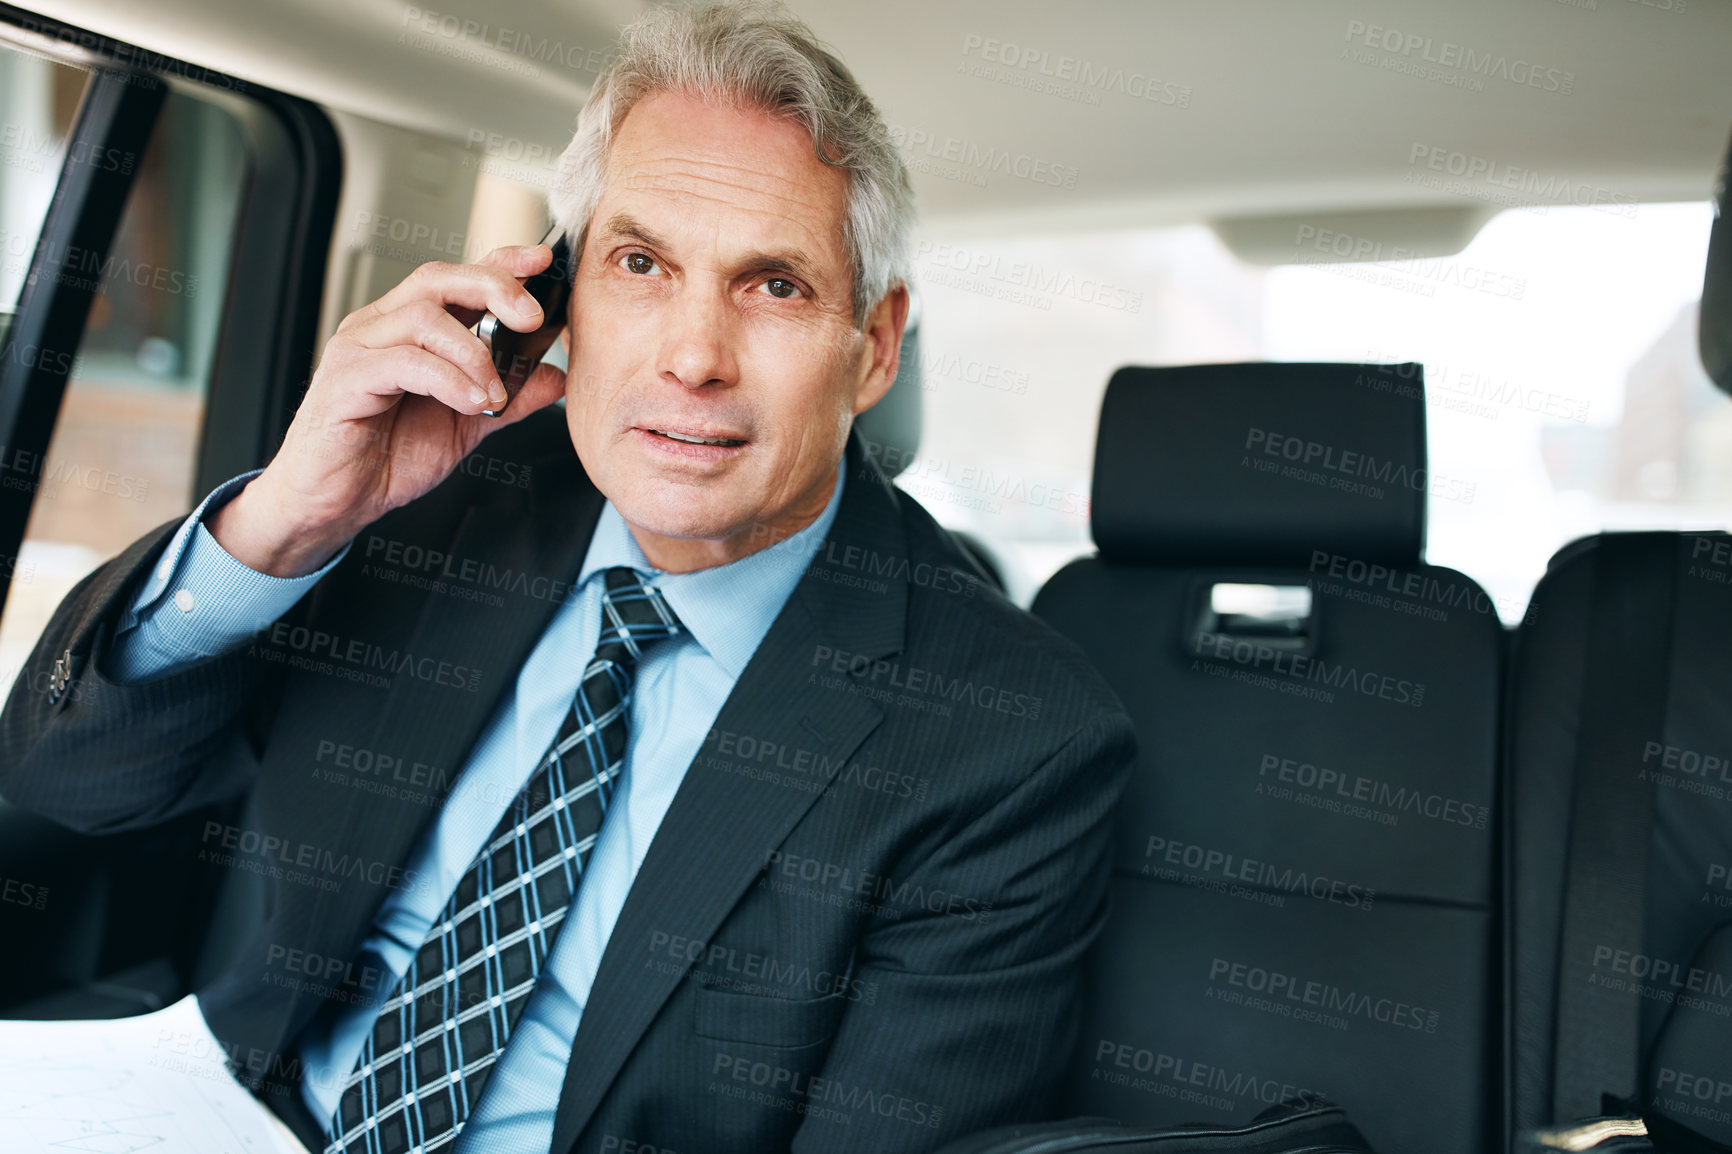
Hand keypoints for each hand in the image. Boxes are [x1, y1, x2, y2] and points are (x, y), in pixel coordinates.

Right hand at [209, 244, 568, 576]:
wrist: (334, 503)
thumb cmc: (385, 457)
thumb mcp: (466, 425)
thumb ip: (509, 398)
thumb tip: (555, 377)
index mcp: (409, 330)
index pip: (456, 277)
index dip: (499, 263)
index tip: (542, 261)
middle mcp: (380, 328)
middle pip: (439, 280)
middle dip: (494, 290)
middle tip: (531, 320)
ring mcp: (358, 349)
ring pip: (424, 318)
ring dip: (474, 354)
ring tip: (494, 394)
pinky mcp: (345, 380)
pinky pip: (403, 362)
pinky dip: (447, 380)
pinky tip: (470, 403)